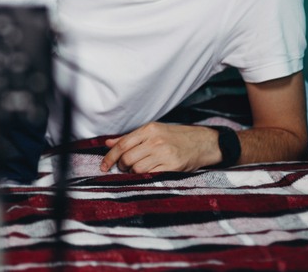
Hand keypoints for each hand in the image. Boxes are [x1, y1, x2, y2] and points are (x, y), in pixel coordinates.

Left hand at [101, 123, 220, 172]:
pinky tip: (147, 175)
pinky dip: (145, 178)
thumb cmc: (176, 136)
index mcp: (149, 130)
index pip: (122, 144)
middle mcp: (155, 141)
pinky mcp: (173, 166)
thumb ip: (130, 138)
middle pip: (127, 158)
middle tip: (125, 168)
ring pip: (137, 169)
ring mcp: (165, 154)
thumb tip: (108, 143)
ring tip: (137, 170)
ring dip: (133, 173)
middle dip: (121, 166)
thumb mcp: (153, 131)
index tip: (103, 166)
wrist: (203, 142)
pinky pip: (151, 176)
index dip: (110, 157)